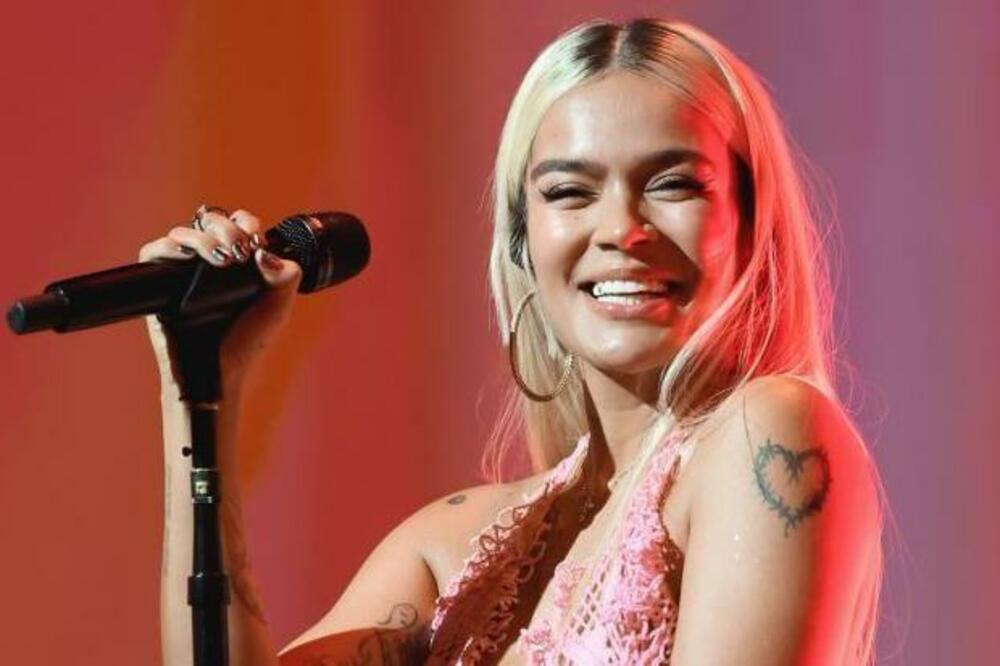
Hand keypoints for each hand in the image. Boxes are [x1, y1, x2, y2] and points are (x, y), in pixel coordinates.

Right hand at [138, 206, 301, 393]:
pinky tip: (187, 259)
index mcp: (237, 263)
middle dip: (226, 228)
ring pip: (183, 233)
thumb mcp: (276, 309)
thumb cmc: (245, 343)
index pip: (238, 225)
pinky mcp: (159, 284)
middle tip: (238, 251)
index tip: (254, 241)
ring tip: (220, 258)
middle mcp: (209, 263)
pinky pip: (153, 252)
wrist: (217, 372)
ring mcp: (183, 272)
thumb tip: (265, 252)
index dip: (246, 224)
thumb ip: (285, 277)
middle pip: (210, 222)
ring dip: (202, 237)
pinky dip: (167, 248)